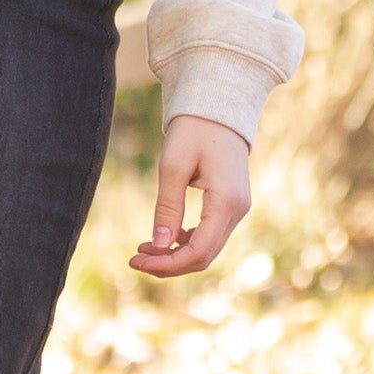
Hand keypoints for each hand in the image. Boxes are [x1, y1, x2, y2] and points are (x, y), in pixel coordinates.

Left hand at [131, 114, 251, 280]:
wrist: (218, 110)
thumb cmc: (194, 131)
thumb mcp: (173, 166)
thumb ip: (167, 207)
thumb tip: (158, 247)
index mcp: (226, 201)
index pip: (199, 251)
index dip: (167, 264)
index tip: (137, 261)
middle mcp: (238, 210)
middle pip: (204, 256)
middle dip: (168, 264)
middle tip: (134, 259)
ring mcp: (237, 210)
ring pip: (207, 249)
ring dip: (176, 256)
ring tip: (143, 250)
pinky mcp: (231, 206)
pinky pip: (210, 236)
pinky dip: (186, 243)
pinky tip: (163, 238)